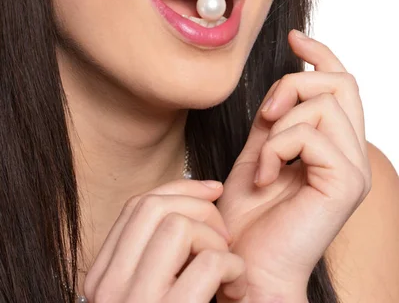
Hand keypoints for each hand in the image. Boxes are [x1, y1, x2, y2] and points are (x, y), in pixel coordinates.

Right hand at [83, 179, 247, 301]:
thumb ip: (153, 256)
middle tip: (224, 236)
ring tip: (227, 267)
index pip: (136, 207)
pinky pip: (209, 264)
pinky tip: (236, 287)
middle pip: (154, 207)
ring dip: (214, 239)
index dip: (180, 188)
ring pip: (177, 226)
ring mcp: (135, 302)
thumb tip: (192, 199)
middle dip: (199, 207)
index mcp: (102, 278)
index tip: (213, 190)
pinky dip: (233, 267)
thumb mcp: (146, 290)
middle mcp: (108, 288)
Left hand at [215, 29, 371, 302]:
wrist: (244, 261)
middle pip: (341, 82)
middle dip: (294, 85)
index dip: (321, 54)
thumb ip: (278, 117)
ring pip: (323, 104)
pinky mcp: (345, 183)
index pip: (343, 83)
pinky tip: (266, 176)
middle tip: (266, 115)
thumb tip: (287, 80)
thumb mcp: (260, 149)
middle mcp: (353, 154)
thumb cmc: (249, 214)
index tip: (295, 37)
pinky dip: (276, 147)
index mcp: (336, 145)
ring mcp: (354, 169)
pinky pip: (309, 134)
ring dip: (279, 123)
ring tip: (263, 159)